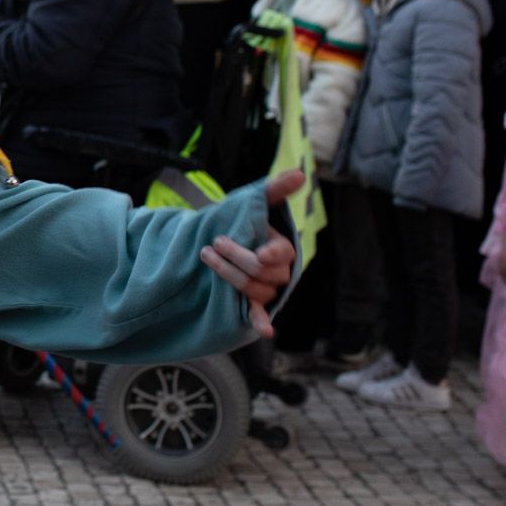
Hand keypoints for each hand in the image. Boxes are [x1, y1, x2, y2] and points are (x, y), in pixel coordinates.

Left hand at [199, 169, 303, 337]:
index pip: (282, 254)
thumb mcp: (252, 203)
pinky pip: (260, 314)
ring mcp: (265, 289)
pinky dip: (262, 322)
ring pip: (253, 289)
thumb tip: (299, 173)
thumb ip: (273, 189)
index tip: (258, 252)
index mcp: (282, 249)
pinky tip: (265, 331)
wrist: (216, 242)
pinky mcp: (251, 303)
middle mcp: (278, 272)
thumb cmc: (239, 222)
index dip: (271, 253)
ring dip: (229, 275)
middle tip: (214, 243)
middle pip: (262, 273)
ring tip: (206, 256)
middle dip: (236, 258)